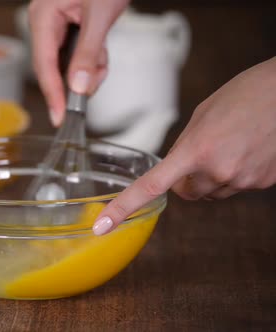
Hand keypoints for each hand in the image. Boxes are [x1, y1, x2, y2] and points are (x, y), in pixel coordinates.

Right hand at [28, 0, 128, 125]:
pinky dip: (93, 59)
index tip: (60, 117)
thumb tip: (79, 87)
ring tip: (104, 55)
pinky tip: (102, 51)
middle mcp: (45, 22)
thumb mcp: (100, 16)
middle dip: (80, 77)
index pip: (43, 65)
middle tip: (97, 79)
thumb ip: (89, 54)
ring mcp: (56, 25)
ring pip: (69, 63)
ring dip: (90, 67)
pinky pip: (77, 54)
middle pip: (55, 67)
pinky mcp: (70, 27)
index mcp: (43, 17)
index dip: (52, 94)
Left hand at [92, 57, 275, 235]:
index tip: (102, 226)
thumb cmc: (246, 93)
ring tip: (230, 144)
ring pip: (211, 192)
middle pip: (185, 193)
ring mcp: (242, 180)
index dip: (123, 208)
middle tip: (201, 151)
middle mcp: (217, 170)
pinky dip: (236, 174)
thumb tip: (174, 168)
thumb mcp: (203, 114)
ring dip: (211, 177)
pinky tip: (248, 149)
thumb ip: (184, 145)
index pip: (150, 186)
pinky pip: (236, 187)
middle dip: (185, 179)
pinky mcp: (263, 183)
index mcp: (195, 149)